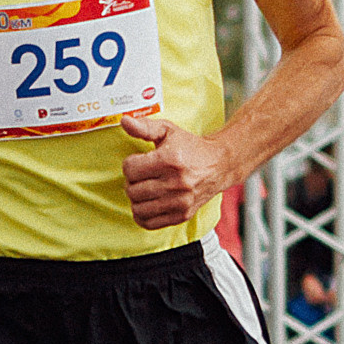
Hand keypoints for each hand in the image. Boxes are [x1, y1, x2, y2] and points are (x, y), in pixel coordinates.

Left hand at [118, 111, 226, 230]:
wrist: (219, 165)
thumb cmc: (190, 147)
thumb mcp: (168, 131)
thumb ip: (144, 126)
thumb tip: (125, 121)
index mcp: (170, 160)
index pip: (130, 169)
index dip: (130, 164)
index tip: (139, 162)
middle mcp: (175, 183)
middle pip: (132, 190)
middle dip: (131, 182)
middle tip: (141, 176)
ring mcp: (179, 202)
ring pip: (138, 208)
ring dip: (136, 199)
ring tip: (144, 189)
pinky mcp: (182, 215)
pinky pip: (149, 223)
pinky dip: (143, 215)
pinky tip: (147, 203)